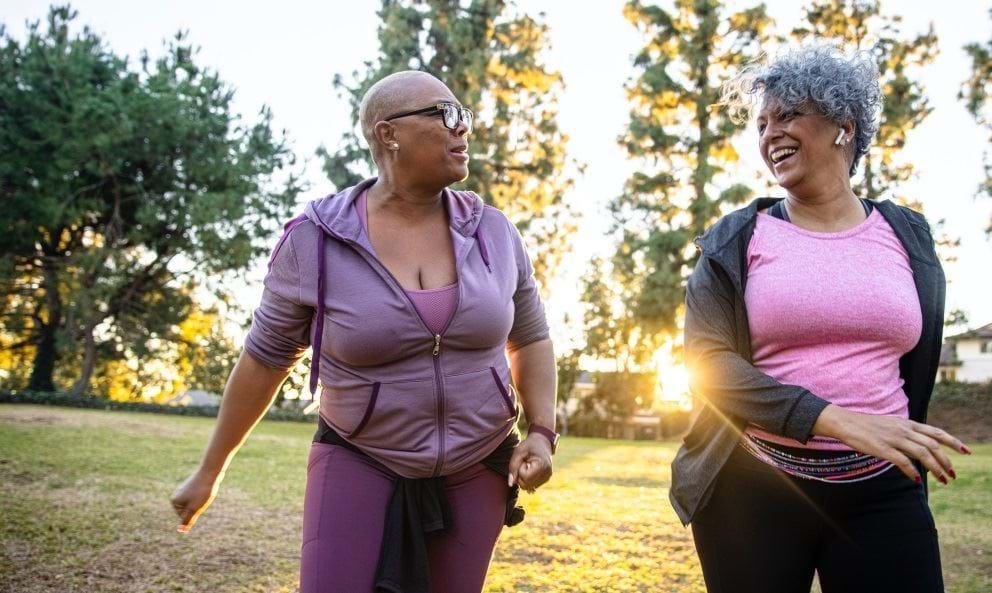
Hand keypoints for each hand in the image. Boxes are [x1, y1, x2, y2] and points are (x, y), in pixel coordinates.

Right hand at [170, 468, 222, 532]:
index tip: (197, 502)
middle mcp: (177, 495)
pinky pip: (200, 497)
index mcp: (174, 501)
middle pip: (190, 511)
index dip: (195, 512)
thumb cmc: (202, 491)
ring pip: (196, 504)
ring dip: (202, 501)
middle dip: (198, 507)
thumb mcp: (194, 509)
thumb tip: (181, 530)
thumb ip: (187, 520)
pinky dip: (204, 495)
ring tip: (204, 492)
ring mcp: (184, 490)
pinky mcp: (192, 486)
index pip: (185, 517)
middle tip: (202, 497)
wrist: (210, 471)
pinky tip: (206, 487)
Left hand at [509, 434, 552, 492]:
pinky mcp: (545, 480)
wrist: (542, 442)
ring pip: (528, 487)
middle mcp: (547, 474)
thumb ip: (513, 467)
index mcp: (542, 465)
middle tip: (524, 463)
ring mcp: (547, 478)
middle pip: (526, 485)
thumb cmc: (529, 445)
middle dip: (521, 475)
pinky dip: (528, 479)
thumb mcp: (518, 452)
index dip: (520, 469)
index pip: (525, 477)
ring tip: (528, 465)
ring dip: (524, 477)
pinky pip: (531, 485)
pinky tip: (531, 469)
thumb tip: (511, 484)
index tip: (524, 461)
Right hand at [813, 404, 971, 482]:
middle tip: (953, 475)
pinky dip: (913, 471)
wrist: (844, 422)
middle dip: (947, 461)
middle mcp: (903, 429)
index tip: (966, 451)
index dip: (953, 442)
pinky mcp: (882, 448)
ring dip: (936, 468)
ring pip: (923, 453)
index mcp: (906, 423)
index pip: (936, 432)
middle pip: (933, 445)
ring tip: (943, 480)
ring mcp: (893, 438)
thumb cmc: (865, 426)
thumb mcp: (890, 425)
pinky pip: (903, 462)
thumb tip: (918, 444)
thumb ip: (905, 433)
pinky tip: (917, 479)